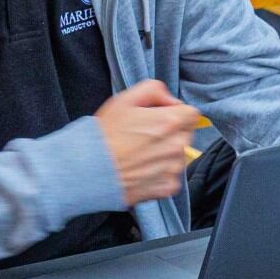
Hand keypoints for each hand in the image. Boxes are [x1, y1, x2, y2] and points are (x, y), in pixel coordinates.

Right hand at [95, 80, 201, 204]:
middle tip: (145, 137)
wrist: (87, 171)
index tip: (159, 118)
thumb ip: (154, 90)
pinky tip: (141, 170)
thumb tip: (171, 100)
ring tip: (140, 155)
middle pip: (186, 135)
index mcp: (170, 122)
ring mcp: (172, 169)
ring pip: (179, 157)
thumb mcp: (124, 99)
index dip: (176, 113)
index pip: (192, 114)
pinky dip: (160, 175)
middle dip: (172, 133)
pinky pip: (172, 177)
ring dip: (166, 155)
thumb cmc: (104, 135)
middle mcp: (176, 146)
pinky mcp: (166, 188)